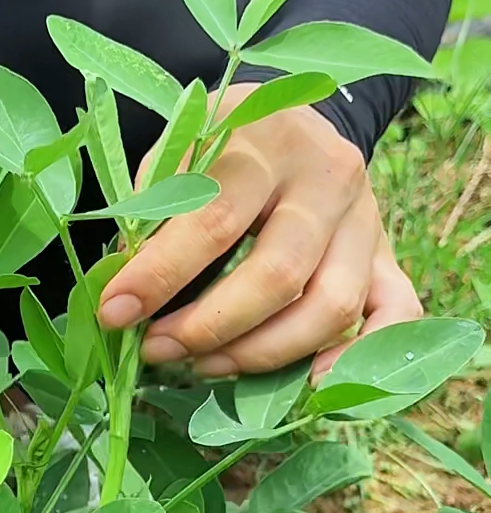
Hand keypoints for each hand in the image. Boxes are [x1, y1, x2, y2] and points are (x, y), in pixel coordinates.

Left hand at [97, 83, 422, 381]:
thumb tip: (125, 294)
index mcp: (264, 143)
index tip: (115, 313)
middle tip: (156, 349)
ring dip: (261, 353)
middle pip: (277, 274)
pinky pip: (395, 314)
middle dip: (208, 327)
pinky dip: (357, 357)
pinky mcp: (386, 255)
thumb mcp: (176, 157)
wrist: (286, 126)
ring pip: (330, 306)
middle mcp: (327, 179)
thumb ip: (152, 216)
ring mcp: (366, 220)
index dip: (159, 276)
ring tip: (202, 365)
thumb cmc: (216, 150)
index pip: (212, 222)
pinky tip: (308, 386)